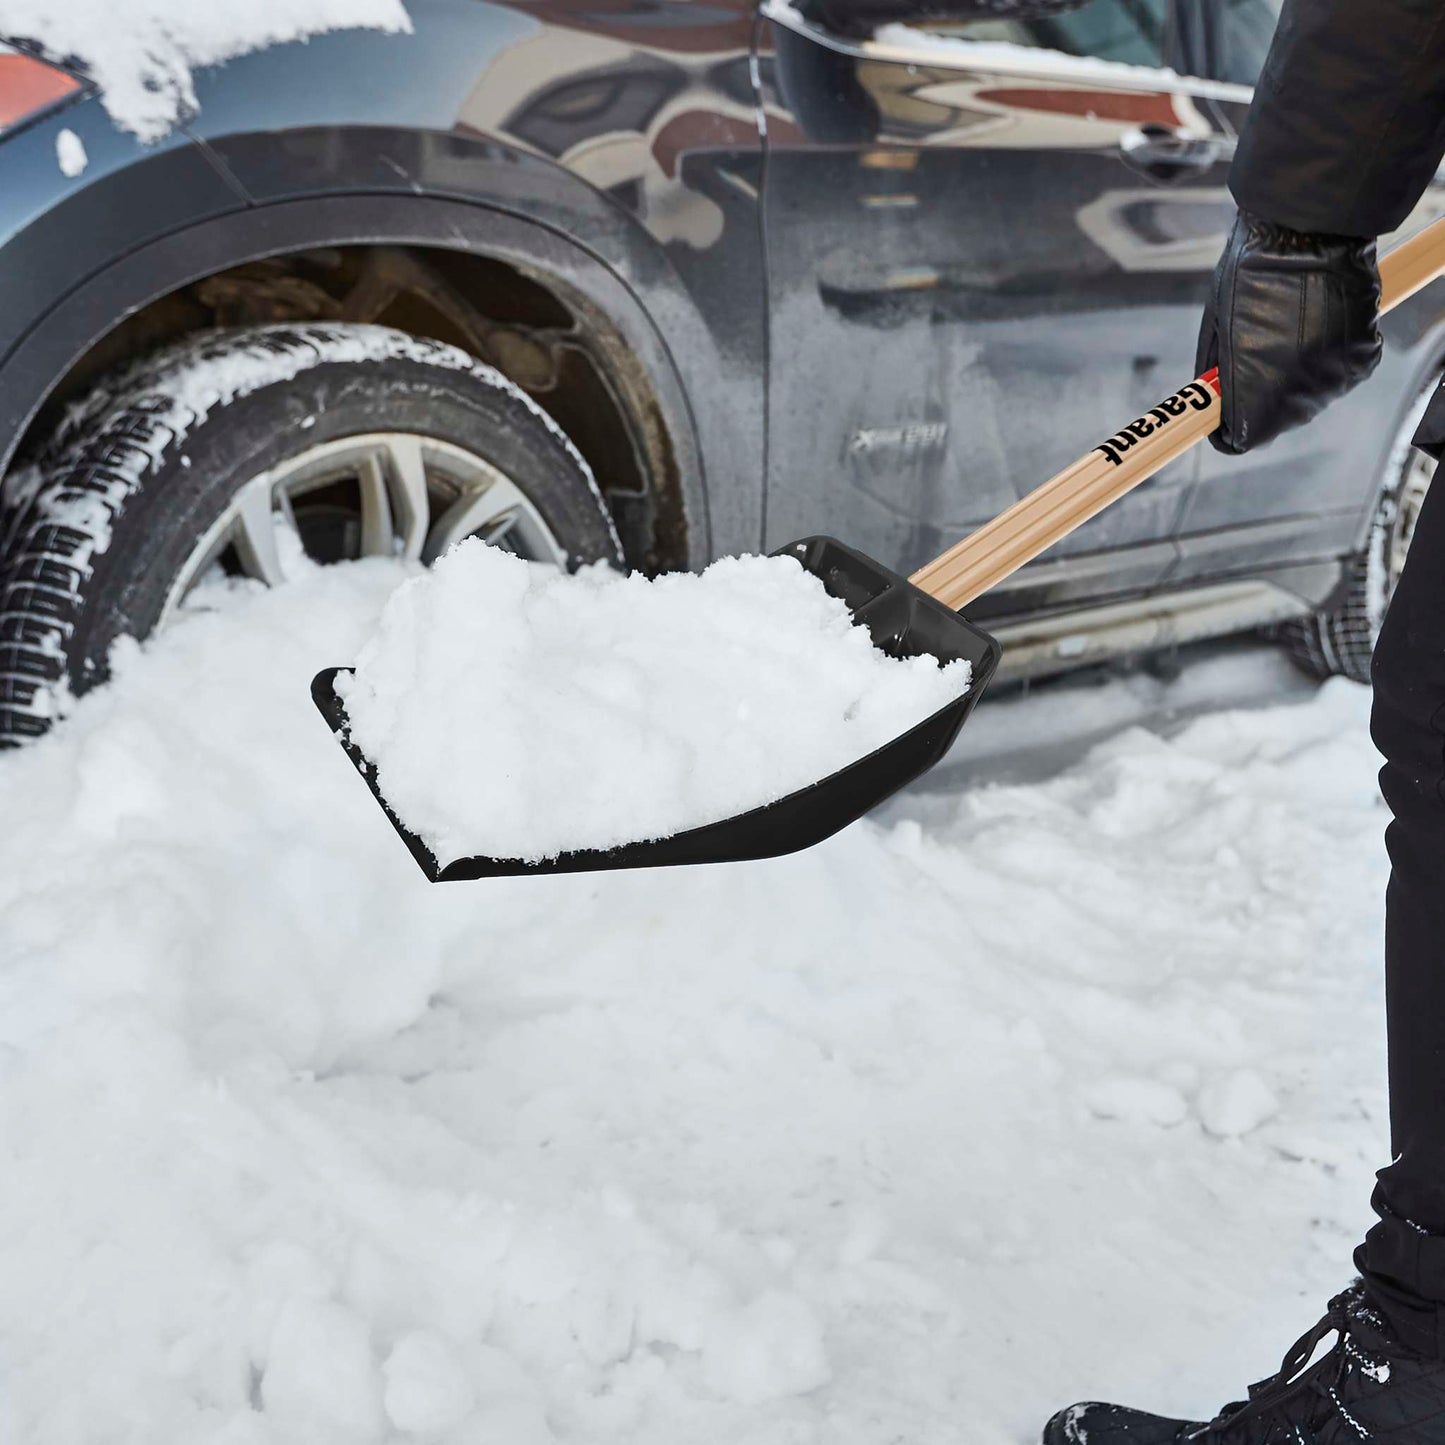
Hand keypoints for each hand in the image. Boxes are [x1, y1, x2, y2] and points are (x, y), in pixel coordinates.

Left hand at [1197, 212, 1382, 454]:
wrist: (1308, 229)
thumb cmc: (1251, 274)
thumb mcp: (1217, 330)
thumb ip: (1219, 376)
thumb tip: (1218, 402)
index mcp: (1257, 395)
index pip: (1241, 439)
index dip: (1230, 425)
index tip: (1225, 410)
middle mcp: (1301, 395)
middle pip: (1279, 418)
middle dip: (1266, 398)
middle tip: (1259, 356)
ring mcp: (1336, 375)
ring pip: (1312, 393)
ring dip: (1300, 373)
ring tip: (1290, 330)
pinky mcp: (1364, 353)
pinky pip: (1342, 368)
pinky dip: (1330, 352)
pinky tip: (1319, 322)